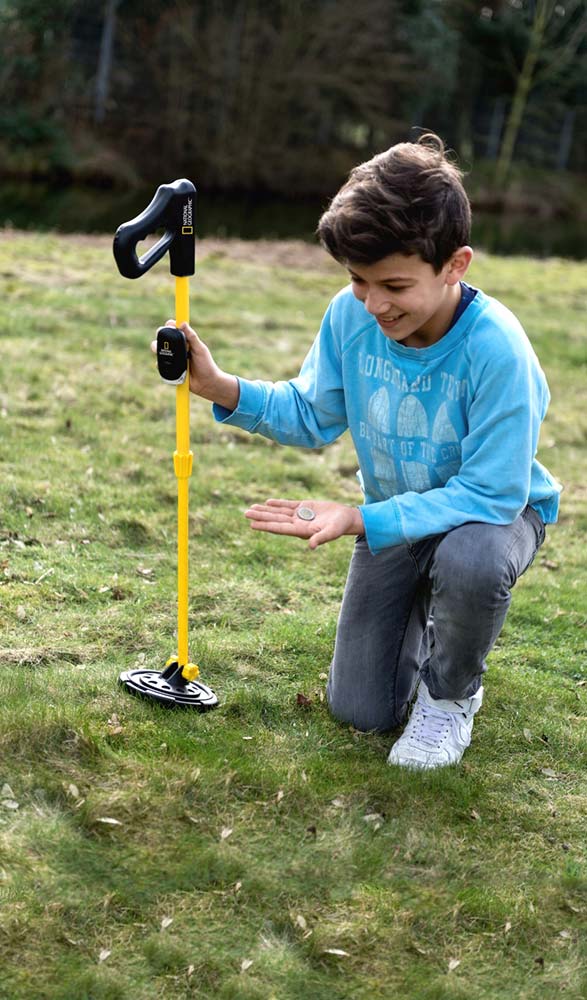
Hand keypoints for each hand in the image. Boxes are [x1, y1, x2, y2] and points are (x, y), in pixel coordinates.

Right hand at [151, 321, 238, 408]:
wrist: (207, 384)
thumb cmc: (206, 365)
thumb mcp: (200, 349)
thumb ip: (192, 337)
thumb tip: (182, 322)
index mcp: (185, 340)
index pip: (174, 329)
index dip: (169, 325)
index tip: (170, 325)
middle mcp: (177, 348)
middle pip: (163, 338)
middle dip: (160, 336)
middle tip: (161, 338)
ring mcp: (172, 359)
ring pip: (158, 350)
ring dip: (156, 349)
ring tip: (158, 350)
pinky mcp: (169, 369)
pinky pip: (160, 365)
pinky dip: (159, 364)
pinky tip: (163, 364)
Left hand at [245, 498, 363, 549]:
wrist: (347, 518)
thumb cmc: (340, 527)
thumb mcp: (331, 533)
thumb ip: (321, 538)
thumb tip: (311, 546)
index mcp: (301, 531)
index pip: (280, 528)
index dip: (266, 526)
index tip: (253, 525)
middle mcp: (297, 524)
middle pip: (275, 520)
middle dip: (261, 516)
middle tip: (245, 513)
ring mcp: (300, 515)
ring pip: (279, 512)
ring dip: (265, 510)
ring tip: (251, 508)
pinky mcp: (304, 507)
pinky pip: (288, 505)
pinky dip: (278, 503)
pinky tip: (268, 502)